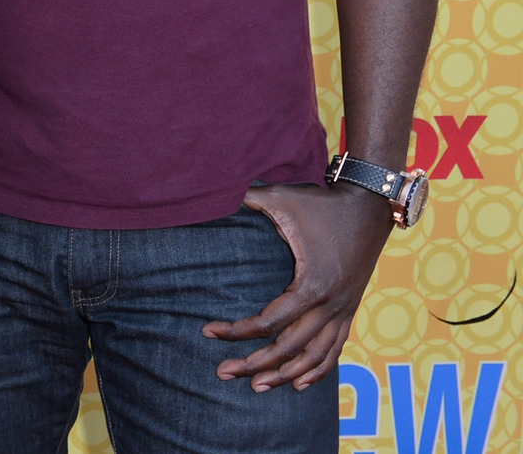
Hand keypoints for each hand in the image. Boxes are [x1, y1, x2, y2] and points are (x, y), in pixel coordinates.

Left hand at [202, 182, 393, 391]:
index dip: (235, 331)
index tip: (208, 332)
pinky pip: (335, 349)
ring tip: (256, 387)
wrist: (370, 206)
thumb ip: (247, 198)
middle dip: (254, 364)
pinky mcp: (350, 310)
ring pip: (314, 357)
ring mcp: (343, 311)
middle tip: (223, 373)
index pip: (268, 323)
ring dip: (284, 375)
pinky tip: (299, 383)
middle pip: (288, 348)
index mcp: (311, 286)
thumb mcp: (281, 198)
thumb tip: (215, 191)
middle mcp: (330, 306)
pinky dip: (317, 370)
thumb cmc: (321, 203)